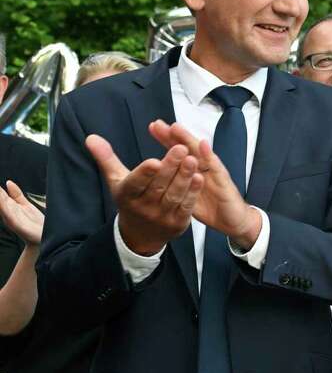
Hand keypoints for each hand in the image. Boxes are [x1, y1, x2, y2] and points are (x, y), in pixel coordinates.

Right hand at [0, 181, 44, 246]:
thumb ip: (16, 195)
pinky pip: (10, 216)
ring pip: (2, 207)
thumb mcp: (24, 205)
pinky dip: (5, 209)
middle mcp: (8, 213)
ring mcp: (12, 220)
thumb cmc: (34, 223)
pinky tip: (2, 203)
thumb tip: (8, 182)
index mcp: (9, 207)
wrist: (45, 238)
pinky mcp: (18, 226)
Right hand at [86, 133, 202, 255]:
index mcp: (127, 195)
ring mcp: (161, 217)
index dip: (145, 173)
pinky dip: (193, 192)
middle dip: (170, 167)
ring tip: (192, 159)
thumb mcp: (116, 180)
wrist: (140, 235)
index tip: (154, 160)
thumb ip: (107, 158)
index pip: (135, 184)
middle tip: (181, 149)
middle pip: (158, 186)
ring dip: (184, 178)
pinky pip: (186, 206)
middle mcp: (143, 208)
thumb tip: (91, 137)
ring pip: (174, 195)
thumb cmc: (130, 200)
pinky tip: (200, 177)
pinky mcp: (178, 223)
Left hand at [148, 120, 260, 248]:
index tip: (152, 127)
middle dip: (173, 135)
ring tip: (176, 127)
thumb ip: (177, 184)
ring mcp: (214, 172)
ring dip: (188, 139)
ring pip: (200, 153)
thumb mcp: (188, 196)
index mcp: (193, 171)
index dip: (166, 139)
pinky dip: (209, 155)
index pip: (178, 152)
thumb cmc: (211, 207)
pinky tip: (202, 144)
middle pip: (187, 147)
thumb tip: (158, 177)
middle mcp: (204, 168)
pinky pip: (215, 167)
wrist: (233, 221)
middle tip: (159, 123)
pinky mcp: (224, 181)